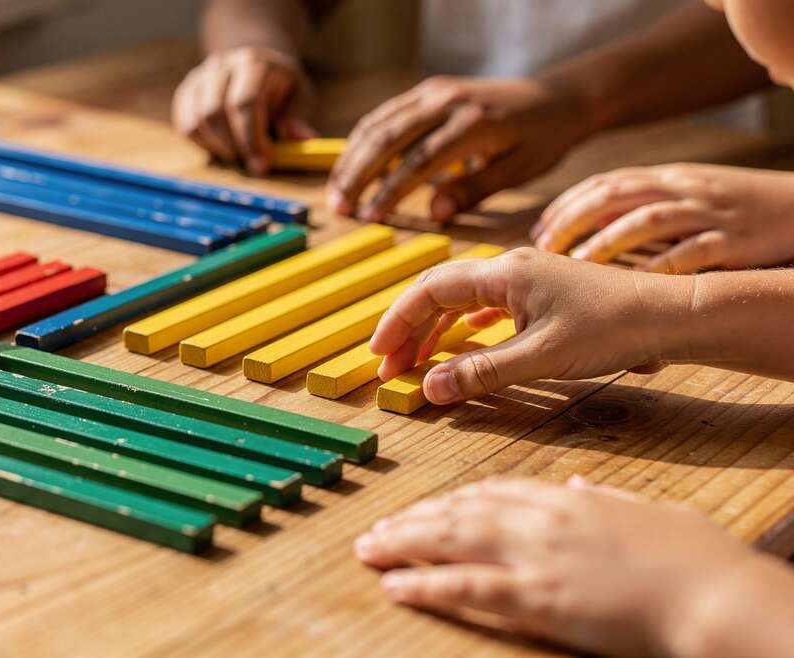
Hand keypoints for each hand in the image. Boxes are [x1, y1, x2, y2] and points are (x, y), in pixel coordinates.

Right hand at [173, 45, 316, 174]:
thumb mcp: (297, 95)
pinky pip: (185, 125)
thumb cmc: (278, 86)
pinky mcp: (186, 92)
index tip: (261, 165)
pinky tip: (220, 147)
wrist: (252, 64)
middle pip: (215, 111)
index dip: (251, 138)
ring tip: (236, 154)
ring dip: (217, 147)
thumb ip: (296, 118)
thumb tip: (298, 139)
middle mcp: (222, 66)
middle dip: (233, 146)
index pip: (245, 102)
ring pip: (197, 121)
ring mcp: (200, 77)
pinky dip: (202, 144)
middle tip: (248, 163)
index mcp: (253, 64)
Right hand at [326, 77, 594, 221]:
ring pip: (379, 123)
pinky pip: (386, 114)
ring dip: (352, 158)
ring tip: (336, 192)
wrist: (556, 94)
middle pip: (387, 138)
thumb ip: (474, 190)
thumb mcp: (518, 170)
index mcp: (473, 123)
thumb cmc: (542, 138)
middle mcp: (447, 100)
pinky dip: (363, 140)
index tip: (370, 218)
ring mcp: (434, 90)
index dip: (390, 191)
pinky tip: (351, 166)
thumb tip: (434, 215)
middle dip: (357, 175)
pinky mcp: (427, 89)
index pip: (419, 160)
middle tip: (338, 209)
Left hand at [354, 476, 774, 657]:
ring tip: (369, 548)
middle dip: (414, 519)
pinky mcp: (537, 597)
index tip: (429, 507)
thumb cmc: (694, 559)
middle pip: (459, 511)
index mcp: (567, 499)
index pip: (494, 490)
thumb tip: (583, 486)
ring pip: (450, 541)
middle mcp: (542, 520)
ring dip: (403, 543)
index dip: (453, 500)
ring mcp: (536, 556)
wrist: (713, 593)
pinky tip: (395, 585)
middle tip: (379, 527)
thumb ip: (609, 498)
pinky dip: (425, 584)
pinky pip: (466, 587)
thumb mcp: (649, 512)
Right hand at [368, 248, 692, 404]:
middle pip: (438, 291)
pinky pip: (486, 302)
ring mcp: (526, 276)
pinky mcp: (542, 291)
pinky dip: (463, 323)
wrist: (670, 315)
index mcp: (502, 273)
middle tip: (391, 365)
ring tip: (420, 361)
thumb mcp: (541, 358)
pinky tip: (463, 340)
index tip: (380, 355)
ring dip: (435, 328)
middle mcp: (509, 267)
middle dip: (410, 327)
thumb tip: (430, 389)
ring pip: (461, 297)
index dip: (397, 322)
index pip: (429, 290)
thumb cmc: (611, 330)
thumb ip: (482, 373)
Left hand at [533, 163, 793, 272]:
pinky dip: (659, 266)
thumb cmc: (739, 209)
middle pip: (615, 196)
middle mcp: (682, 189)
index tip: (538, 231)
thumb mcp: (688, 197)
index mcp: (668, 177)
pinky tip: (633, 282)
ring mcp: (708, 213)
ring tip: (577, 262)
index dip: (567, 205)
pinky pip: (691, 252)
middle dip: (573, 220)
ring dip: (607, 241)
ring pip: (646, 220)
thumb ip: (642, 207)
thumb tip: (590, 227)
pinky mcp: (734, 239)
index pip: (604, 183)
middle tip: (544, 247)